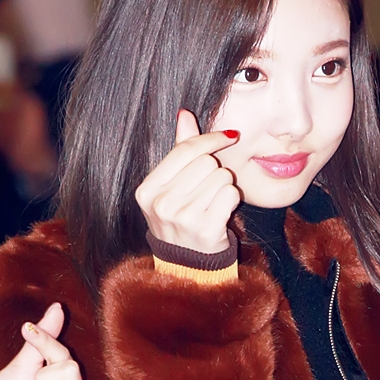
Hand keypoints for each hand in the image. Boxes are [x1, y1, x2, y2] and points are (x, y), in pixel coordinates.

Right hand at [135, 109, 240, 253]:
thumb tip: (185, 114)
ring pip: (221, 177)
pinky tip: (221, 212)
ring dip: (224, 186)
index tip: (228, 137)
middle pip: (206, 162)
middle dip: (215, 171)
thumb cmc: (180, 219)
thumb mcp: (171, 186)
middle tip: (208, 190)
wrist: (188, 265)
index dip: (210, 139)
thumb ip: (179, 150)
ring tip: (212, 203)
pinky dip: (232, 200)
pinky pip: (230, 194)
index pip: (185, 150)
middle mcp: (161, 204)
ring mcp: (183, 219)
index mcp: (147, 190)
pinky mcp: (205, 231)